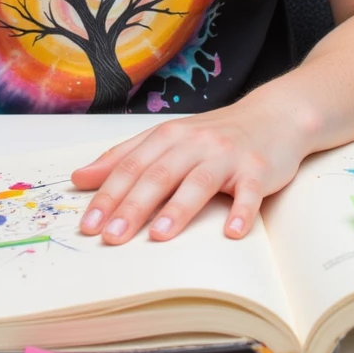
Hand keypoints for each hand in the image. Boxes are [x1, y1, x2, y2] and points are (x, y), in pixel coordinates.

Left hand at [70, 95, 309, 243]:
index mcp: (168, 137)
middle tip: (111, 236)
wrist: (273, 116)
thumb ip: (125, 158)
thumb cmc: (214, 135)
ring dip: (178, 209)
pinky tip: (232, 231)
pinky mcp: (257, 170)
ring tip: (159, 236)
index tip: (87, 224)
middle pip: (158, 174)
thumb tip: (80, 179)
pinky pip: (250, 193)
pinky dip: (241, 211)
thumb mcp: (167, 140)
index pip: (130, 166)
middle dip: (132, 206)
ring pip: (198, 182)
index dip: (107, 194)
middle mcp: (194, 143)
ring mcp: (226, 156)